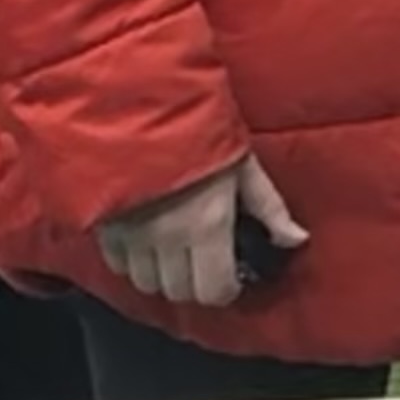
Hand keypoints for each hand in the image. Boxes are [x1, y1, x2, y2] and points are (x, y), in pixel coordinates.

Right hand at [101, 150, 301, 309]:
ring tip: (175, 253)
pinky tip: (146, 242)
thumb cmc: (201, 131)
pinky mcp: (104, 228)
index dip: (225, 289)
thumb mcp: (244, 166)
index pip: (212, 290)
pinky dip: (133, 262)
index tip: (230, 278)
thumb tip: (295, 240)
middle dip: (195, 284)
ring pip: (145, 283)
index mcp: (207, 226)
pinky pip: (117, 266)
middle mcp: (167, 240)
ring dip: (163, 276)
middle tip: (205, 264)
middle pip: (178, 292)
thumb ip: (270, 208)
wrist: (143, 106)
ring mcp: (131, 236)